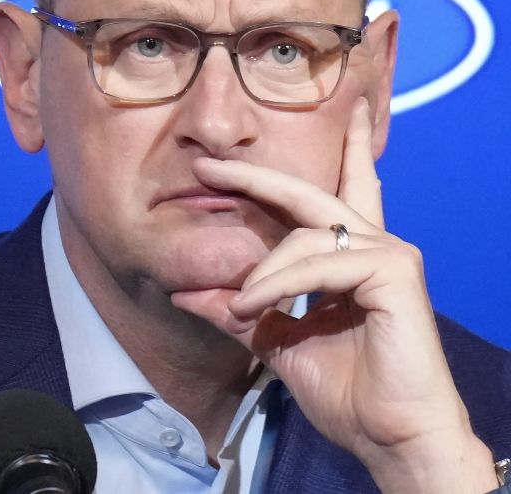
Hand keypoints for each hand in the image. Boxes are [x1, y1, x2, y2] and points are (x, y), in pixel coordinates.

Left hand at [188, 99, 495, 493]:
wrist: (389, 438)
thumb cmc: (346, 392)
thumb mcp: (276, 343)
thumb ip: (238, 313)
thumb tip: (184, 293)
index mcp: (351, 257)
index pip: (331, 195)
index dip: (307, 165)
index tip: (273, 141)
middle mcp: (374, 244)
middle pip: (309, 193)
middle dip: (255, 175)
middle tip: (210, 165)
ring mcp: (388, 254)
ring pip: (305, 236)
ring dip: (262, 272)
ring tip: (240, 306)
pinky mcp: (394, 272)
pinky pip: (319, 263)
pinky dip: (280, 283)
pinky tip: (253, 305)